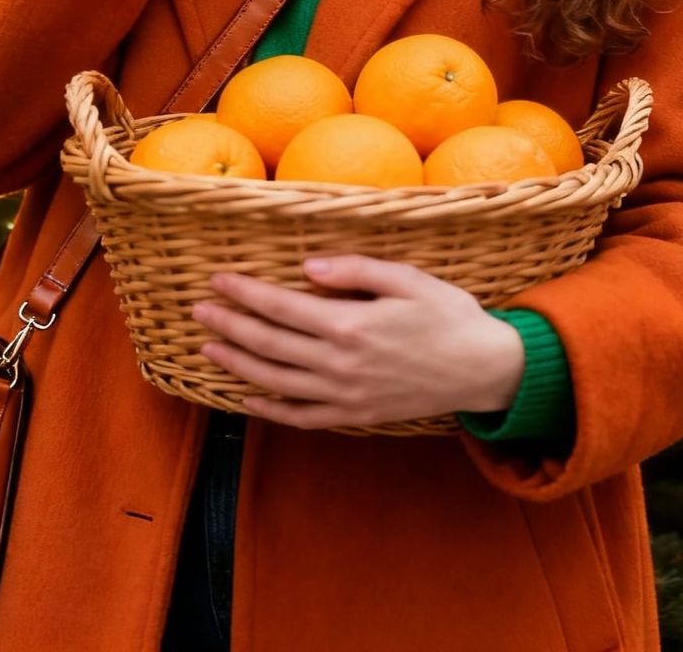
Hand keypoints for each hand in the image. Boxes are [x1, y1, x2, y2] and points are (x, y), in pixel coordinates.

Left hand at [190, 255, 526, 430]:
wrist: (484, 369)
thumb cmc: (448, 315)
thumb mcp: (408, 279)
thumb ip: (355, 270)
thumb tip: (306, 267)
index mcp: (351, 324)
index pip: (281, 306)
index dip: (245, 293)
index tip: (218, 279)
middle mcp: (340, 364)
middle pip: (269, 343)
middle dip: (230, 324)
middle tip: (198, 309)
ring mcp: (345, 395)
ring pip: (276, 381)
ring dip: (238, 363)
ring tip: (209, 346)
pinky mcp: (355, 416)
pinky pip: (302, 416)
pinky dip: (270, 409)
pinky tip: (248, 397)